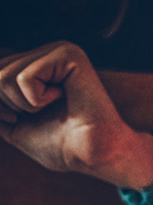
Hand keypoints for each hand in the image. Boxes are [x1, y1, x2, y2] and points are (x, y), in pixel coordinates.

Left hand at [0, 41, 152, 188]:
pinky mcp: (69, 55)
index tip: (17, 117)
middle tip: (38, 115)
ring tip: (52, 108)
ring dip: (22, 105)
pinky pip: (24, 78)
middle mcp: (46, 51)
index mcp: (34, 64)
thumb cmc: (59, 143)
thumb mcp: (10, 120)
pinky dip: (36, 101)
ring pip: (4, 76)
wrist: (91, 154)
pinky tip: (63, 100)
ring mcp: (58, 50)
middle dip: (6, 105)